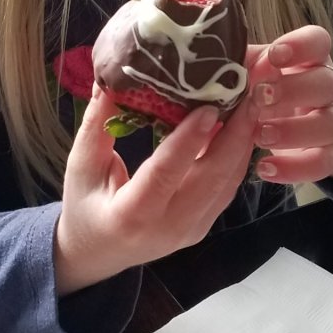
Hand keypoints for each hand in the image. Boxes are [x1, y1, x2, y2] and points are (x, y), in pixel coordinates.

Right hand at [55, 84, 254, 294]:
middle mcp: (168, 228)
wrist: (96, 252)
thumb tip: (110, 80)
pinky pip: (226, 189)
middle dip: (234, 136)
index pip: (165, 174)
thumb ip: (97, 125)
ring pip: (227, 184)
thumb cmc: (85, 204)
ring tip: (250, 103)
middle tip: (247, 95)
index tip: (209, 108)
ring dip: (242, 143)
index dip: (188, 141)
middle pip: (211, 180)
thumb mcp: (81, 165)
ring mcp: (190, 230)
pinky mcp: (203, 226)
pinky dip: (237, 157)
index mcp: (131, 214)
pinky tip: (239, 127)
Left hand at [247, 25, 332, 186]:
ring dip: (293, 131)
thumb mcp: (255, 73)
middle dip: (293, 91)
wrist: (298, 125)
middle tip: (260, 97)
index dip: (300, 46)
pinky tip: (264, 168)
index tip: (274, 55)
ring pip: (328, 125)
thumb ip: (242, 65)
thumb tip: (217, 65)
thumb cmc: (267, 89)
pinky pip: (321, 163)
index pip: (317, 42)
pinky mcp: (331, 154)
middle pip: (326, 82)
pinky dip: (293, 168)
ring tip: (259, 136)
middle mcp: (328, 87)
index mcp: (310, 58)